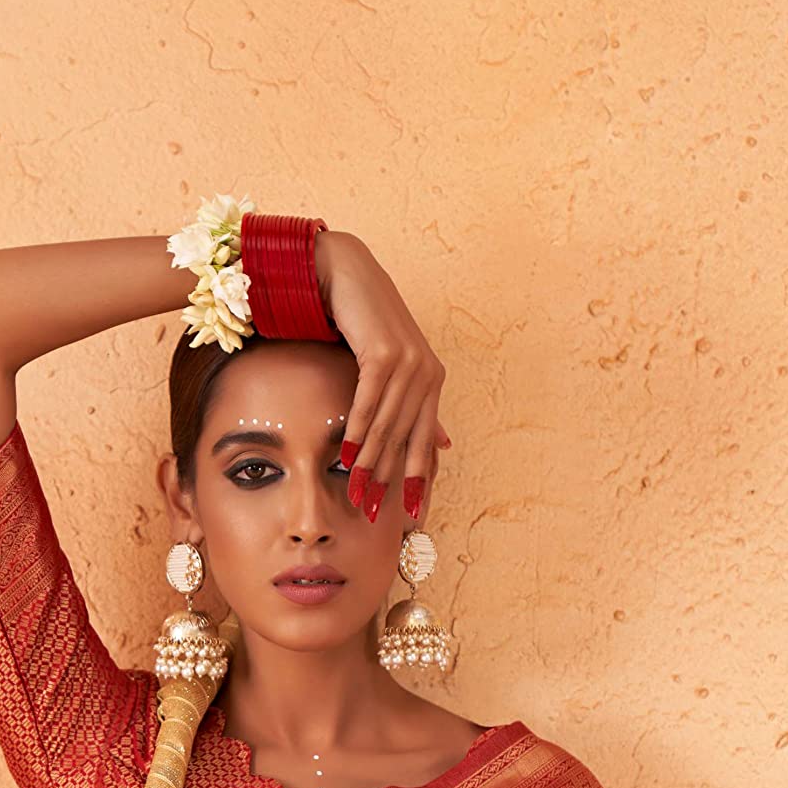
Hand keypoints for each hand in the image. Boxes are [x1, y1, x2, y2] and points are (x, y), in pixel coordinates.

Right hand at [314, 231, 450, 524]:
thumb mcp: (388, 368)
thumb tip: (443, 445)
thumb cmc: (361, 322)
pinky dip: (360, 429)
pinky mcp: (384, 350)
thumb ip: (411, 406)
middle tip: (374, 513)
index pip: (425, 438)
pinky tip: (348, 455)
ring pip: (388, 423)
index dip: (419, 477)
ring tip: (356, 493)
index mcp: (431, 380)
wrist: (344, 273)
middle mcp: (427, 371)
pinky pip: (370, 400)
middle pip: (407, 437)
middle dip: (390, 478)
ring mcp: (408, 360)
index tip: (414, 514)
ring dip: (370, 461)